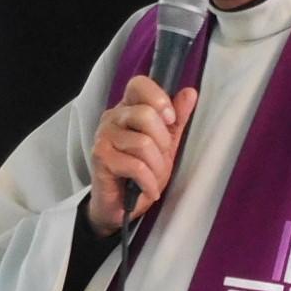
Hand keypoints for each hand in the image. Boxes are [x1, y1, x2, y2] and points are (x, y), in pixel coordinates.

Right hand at [86, 76, 199, 235]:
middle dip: (163, 143)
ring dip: (157, 167)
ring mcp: (104, 137)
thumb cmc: (141, 173)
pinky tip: (148, 189)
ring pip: (143, 143)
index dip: (159, 99)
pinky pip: (136, 166)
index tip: (170, 120)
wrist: (120, 206)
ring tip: (153, 178)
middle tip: (160, 159)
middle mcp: (112, 118)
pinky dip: (149, 182)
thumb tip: (190, 93)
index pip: (139, 84)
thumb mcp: (165, 144)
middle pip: (146, 114)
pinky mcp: (100, 158)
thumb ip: (176, 119)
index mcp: (128, 109)